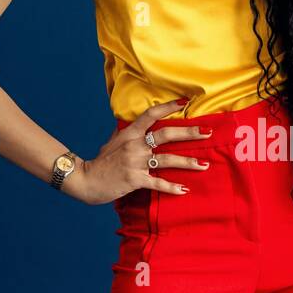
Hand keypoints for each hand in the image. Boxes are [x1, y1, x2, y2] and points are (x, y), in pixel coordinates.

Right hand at [72, 100, 213, 205]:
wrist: (85, 180)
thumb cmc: (101, 162)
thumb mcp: (112, 142)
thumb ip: (125, 133)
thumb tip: (131, 124)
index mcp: (130, 133)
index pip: (151, 115)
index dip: (168, 107)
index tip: (185, 102)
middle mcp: (134, 145)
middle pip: (166, 134)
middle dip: (189, 133)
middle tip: (207, 132)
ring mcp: (135, 162)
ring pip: (167, 160)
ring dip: (188, 162)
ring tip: (204, 164)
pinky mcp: (135, 179)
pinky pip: (158, 183)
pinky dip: (172, 187)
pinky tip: (184, 190)